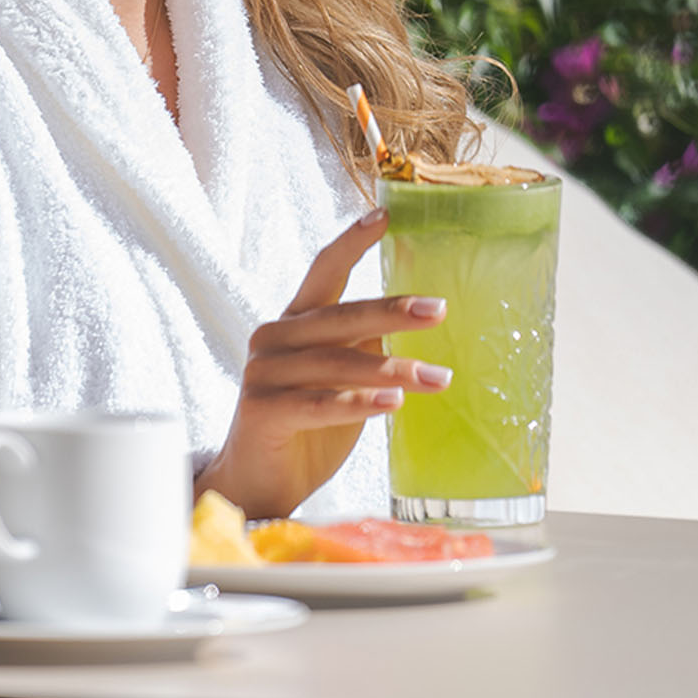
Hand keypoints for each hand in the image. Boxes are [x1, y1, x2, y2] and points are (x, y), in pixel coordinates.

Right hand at [194, 207, 450, 519]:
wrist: (258, 483)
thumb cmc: (307, 426)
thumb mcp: (341, 377)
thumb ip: (363, 347)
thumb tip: (422, 319)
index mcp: (295, 321)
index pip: (324, 270)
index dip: (353, 241)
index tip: (386, 214)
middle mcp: (274, 337)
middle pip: (340, 316)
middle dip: (393, 312)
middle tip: (439, 310)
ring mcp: (263, 373)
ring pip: (337, 363)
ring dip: (392, 371)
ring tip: (438, 378)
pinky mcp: (261, 411)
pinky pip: (319, 403)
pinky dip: (359, 403)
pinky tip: (395, 404)